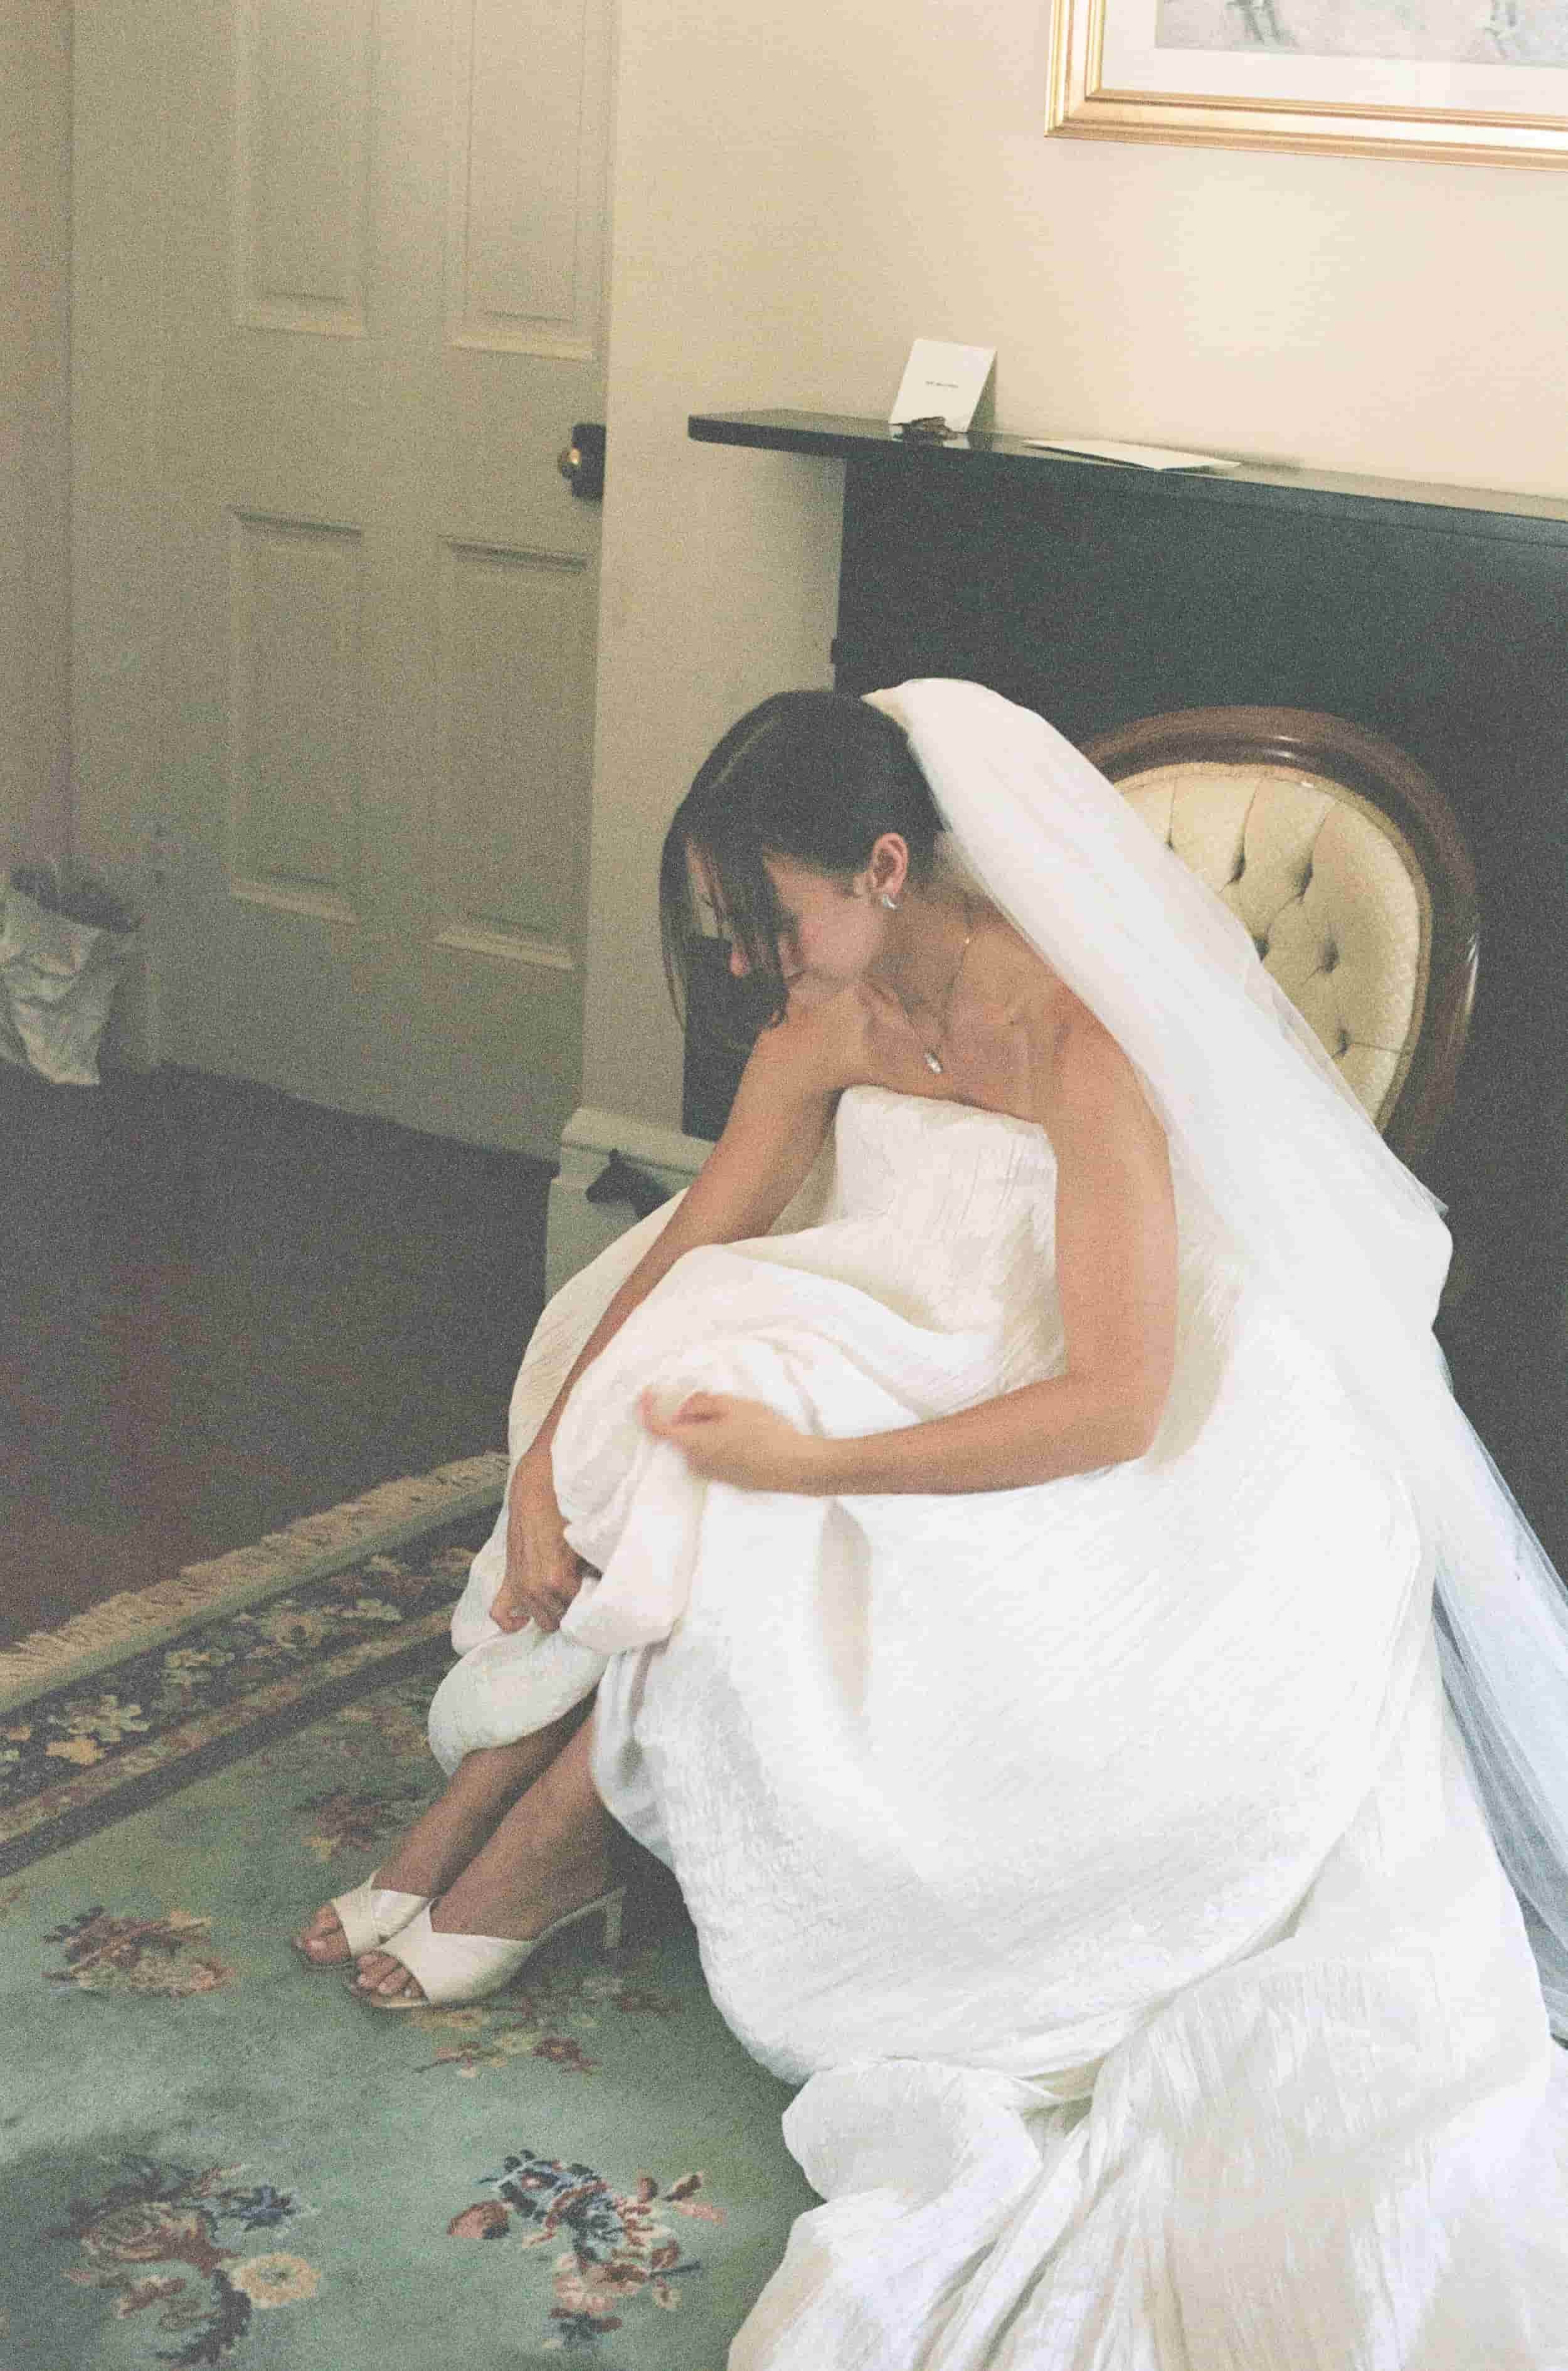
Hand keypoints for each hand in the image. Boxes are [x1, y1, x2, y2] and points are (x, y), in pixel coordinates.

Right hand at [494, 1453, 589, 1635]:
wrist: (537, 1491)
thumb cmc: (566, 1512)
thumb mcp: (587, 1540)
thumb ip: (596, 1567)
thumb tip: (611, 1586)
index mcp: (555, 1579)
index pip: (579, 1611)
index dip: (591, 1600)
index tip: (597, 1590)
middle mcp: (534, 1588)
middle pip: (561, 1620)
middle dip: (572, 1608)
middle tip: (582, 1591)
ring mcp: (519, 1587)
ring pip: (540, 1621)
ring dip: (552, 1612)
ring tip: (565, 1596)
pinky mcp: (508, 1580)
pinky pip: (500, 1614)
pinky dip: (513, 1620)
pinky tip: (526, 1617)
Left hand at [639, 1389, 822, 1492]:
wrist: (795, 1466)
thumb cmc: (763, 1432)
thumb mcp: (732, 1405)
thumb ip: (701, 1402)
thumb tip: (685, 1408)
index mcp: (692, 1443)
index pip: (656, 1428)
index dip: (647, 1408)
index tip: (649, 1392)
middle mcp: (696, 1463)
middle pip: (682, 1433)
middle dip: (691, 1414)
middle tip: (717, 1400)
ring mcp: (713, 1474)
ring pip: (700, 1444)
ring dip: (709, 1428)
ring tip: (740, 1416)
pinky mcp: (729, 1479)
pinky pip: (715, 1455)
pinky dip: (721, 1440)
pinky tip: (747, 1433)